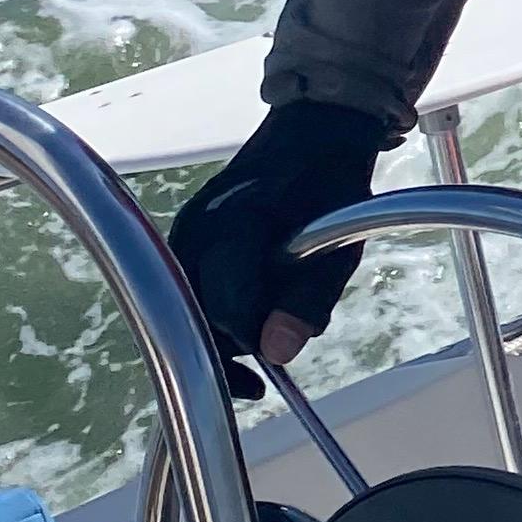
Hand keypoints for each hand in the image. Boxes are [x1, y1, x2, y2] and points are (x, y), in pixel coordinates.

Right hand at [169, 99, 398, 368]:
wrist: (312, 136)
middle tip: (255, 385)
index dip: (248, 342)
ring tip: (253, 358)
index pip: (225, 306)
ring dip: (216, 335)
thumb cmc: (330, 190)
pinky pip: (187, 289)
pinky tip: (240, 330)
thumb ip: (307, 301)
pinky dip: (211, 314)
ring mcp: (184, 231)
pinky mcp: (183, 237)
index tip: (271, 366)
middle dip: (224, 351)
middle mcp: (198, 228)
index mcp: (238, 224)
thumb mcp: (338, 249)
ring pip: (185, 305)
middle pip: (194, 312)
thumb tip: (275, 355)